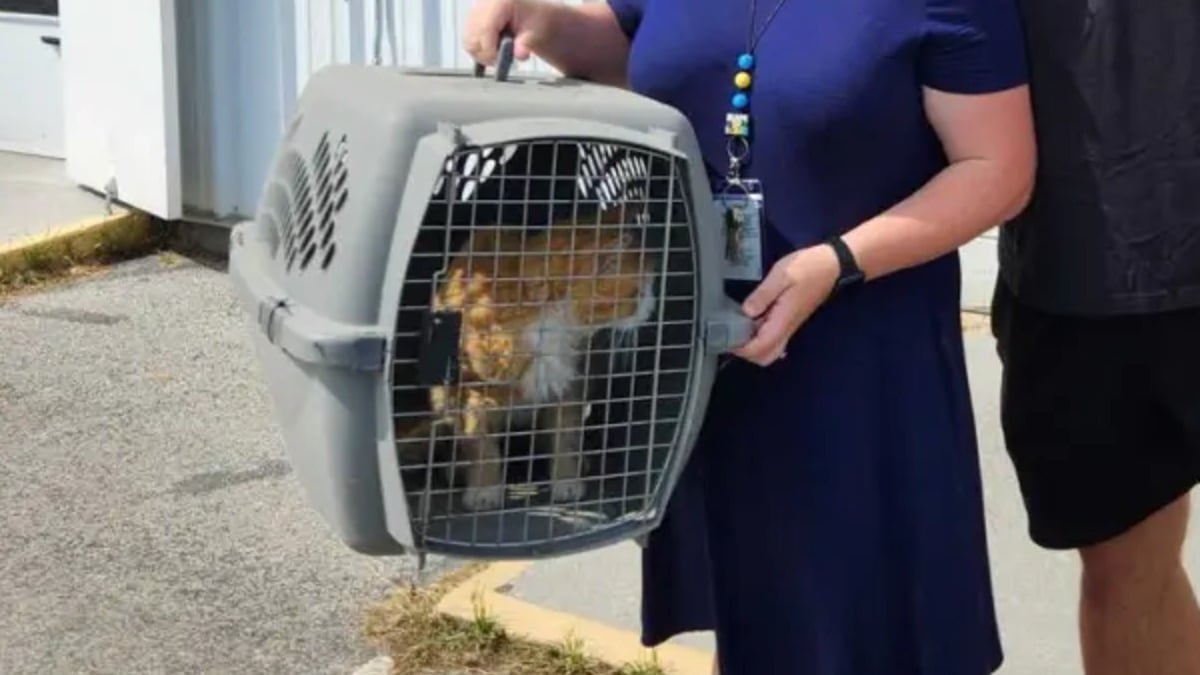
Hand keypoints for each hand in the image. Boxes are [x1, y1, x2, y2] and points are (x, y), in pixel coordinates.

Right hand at [463, 0, 548, 64]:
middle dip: (485, 53)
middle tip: (500, 61)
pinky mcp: (472, 18)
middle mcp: (485, 2)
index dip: (489, 49)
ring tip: (498, 54)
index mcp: (500, 1)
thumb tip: (520, 55)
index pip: (485, 28)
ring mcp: (476, 9)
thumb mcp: (535, 32)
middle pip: (473, 35)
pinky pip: (468, 39)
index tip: (499, 62)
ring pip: (468, 40)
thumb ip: (526, 44)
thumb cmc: (536, 20)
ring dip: (481, 53)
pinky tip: (493, 49)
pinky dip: (479, 49)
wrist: (534, 13)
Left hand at [732, 244, 840, 365]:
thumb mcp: (781, 275)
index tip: (725, 337)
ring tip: (735, 327)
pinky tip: (749, 321)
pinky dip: (758, 336)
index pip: (760, 347)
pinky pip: (772, 338)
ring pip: (769, 350)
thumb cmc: (808, 267)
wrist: (831, 265)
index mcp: (784, 320)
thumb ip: (763, 295)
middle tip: (729, 335)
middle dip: (745, 352)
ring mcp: (789, 326)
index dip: (741, 348)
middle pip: (765, 356)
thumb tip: (746, 312)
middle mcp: (787, 328)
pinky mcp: (789, 320)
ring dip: (752, 345)